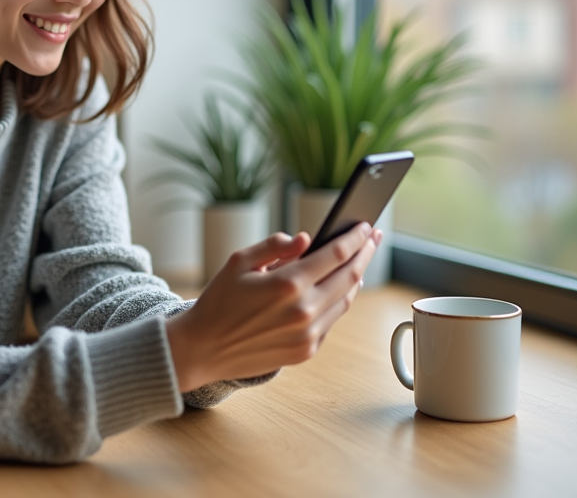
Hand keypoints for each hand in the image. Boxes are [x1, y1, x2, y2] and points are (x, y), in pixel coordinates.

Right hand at [165, 223, 381, 392]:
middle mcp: (304, 311)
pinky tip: (336, 288)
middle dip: (365, 253)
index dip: (355, 238)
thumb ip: (275, 246)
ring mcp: (308, 334)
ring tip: (357, 260)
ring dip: (355, 278)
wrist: (203, 349)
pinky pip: (331, 320)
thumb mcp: (239, 262)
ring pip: (345, 300)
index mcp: (287, 285)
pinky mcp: (306, 351)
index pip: (336, 254)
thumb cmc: (218, 301)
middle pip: (350, 276)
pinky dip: (337, 300)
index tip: (365, 226)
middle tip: (373, 238)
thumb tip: (305, 239)